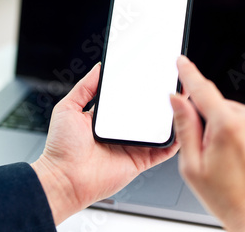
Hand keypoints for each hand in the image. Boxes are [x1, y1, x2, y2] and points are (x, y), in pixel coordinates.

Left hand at [32, 62, 179, 224]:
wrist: (63, 178)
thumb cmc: (61, 147)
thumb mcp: (68, 107)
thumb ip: (85, 87)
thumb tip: (99, 67)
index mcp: (106, 117)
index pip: (128, 97)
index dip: (141, 85)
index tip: (152, 71)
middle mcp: (121, 130)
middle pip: (147, 111)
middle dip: (161, 97)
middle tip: (173, 81)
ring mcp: (133, 145)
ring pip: (159, 128)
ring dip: (171, 115)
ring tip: (182, 98)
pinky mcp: (141, 161)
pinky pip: (163, 150)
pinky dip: (175, 139)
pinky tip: (183, 124)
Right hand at [170, 56, 244, 231]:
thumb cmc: (228, 199)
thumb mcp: (192, 166)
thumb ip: (185, 127)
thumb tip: (177, 99)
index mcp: (227, 127)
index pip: (202, 90)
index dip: (188, 73)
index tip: (182, 61)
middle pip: (224, 108)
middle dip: (216, 123)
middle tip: (217, 153)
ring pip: (244, 116)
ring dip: (237, 130)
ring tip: (239, 160)